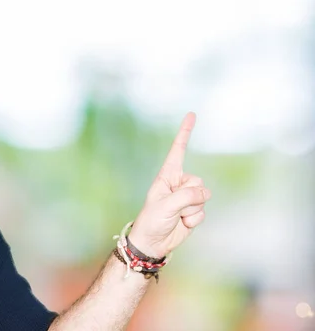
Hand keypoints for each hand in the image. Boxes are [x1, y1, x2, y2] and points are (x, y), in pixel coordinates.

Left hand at [128, 112, 210, 258]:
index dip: (185, 133)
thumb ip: (187, 196)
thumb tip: (205, 194)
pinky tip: (182, 223)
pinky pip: (203, 212)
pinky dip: (194, 220)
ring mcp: (186, 198)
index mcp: (167, 176)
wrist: (153, 242)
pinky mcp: (193, 211)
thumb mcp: (166, 205)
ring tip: (175, 216)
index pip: (178, 151)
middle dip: (189, 198)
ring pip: (203, 198)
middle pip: (198, 182)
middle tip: (173, 208)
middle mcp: (178, 184)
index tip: (191, 115)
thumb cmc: (152, 221)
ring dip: (191, 210)